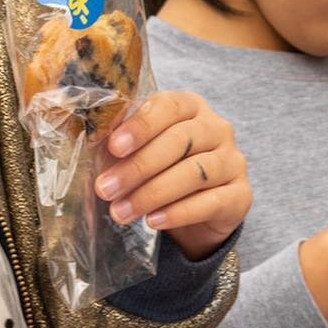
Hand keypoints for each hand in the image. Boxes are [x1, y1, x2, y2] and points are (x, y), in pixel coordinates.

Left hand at [94, 90, 250, 260]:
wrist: (193, 211)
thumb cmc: (158, 170)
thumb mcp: (136, 151)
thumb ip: (116, 142)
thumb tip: (86, 137)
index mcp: (190, 107)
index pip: (169, 106)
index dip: (141, 125)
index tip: (114, 147)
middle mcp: (217, 129)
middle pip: (180, 141)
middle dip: (138, 167)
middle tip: (105, 189)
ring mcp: (233, 161)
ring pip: (195, 173)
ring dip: (153, 193)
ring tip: (121, 211)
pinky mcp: (240, 195)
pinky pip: (211, 202)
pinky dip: (178, 212)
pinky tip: (152, 221)